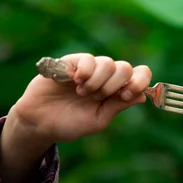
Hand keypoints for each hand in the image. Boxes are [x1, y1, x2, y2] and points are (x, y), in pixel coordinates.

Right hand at [10, 53, 151, 143]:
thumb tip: (142, 96)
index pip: (140, 75)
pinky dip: (86, 72)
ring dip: (98, 82)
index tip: (125, 95)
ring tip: (83, 93)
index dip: (139, 82)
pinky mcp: (72, 62)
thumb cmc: (71, 123)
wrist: (40, 123)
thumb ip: (118, 106)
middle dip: (115, 85)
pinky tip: (76, 82)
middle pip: (125, 68)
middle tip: (97, 97)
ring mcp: (90, 69)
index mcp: (117, 91)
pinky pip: (88, 58)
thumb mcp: (99, 119)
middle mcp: (106, 77)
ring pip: (108, 63)